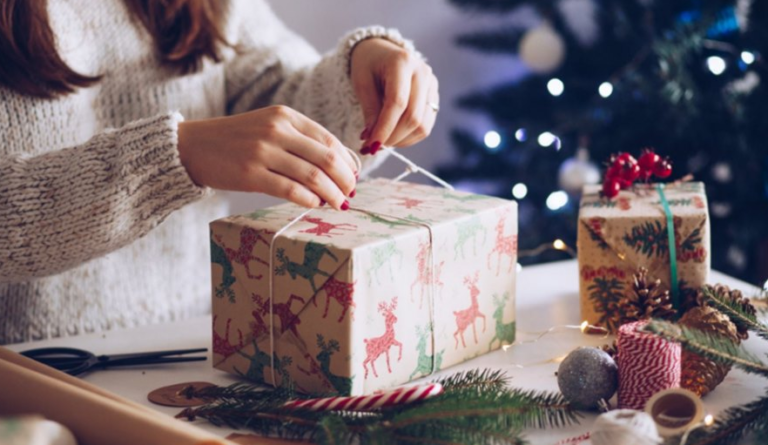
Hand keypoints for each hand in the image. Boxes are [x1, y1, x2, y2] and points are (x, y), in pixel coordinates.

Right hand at [177, 106, 357, 209]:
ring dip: (331, 194)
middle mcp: (276, 130)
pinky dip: (309, 199)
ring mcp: (262, 151)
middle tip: (350, 195)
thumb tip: (343, 165)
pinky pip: (290, 189)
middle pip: (326, 158)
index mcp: (285, 116)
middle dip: (345, 180)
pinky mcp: (250, 174)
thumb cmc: (237, 141)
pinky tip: (315, 204)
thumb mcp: (269, 129)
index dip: (347, 162)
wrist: (193, 146)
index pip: (329, 140)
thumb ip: (302, 142)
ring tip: (337, 204)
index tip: (353, 177)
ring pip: (312, 176)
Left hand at [350, 38, 438, 153]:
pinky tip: (393, 135)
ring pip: (422, 126)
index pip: (398, 102)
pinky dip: (408, 137)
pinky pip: (425, 126)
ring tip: (382, 139)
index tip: (370, 146)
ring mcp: (432, 85)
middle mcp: (423, 73)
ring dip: (400, 140)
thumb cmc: (368, 65)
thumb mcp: (361, 83)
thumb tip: (372, 141)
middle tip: (372, 146)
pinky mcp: (434, 97)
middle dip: (392, 137)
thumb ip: (369, 111)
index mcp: (402, 62)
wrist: (381, 52)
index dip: (384, 128)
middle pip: (413, 117)